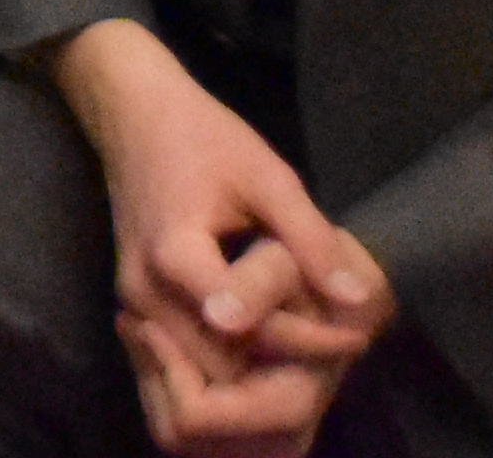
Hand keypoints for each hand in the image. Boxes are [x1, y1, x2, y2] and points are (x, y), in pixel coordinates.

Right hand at [55, 22, 386, 449]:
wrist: (133, 116)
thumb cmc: (203, 136)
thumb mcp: (269, 176)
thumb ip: (311, 240)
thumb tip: (360, 299)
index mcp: (174, 255)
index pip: (248, 327)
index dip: (308, 337)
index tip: (358, 334)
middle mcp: (145, 292)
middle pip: (222, 368)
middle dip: (281, 368)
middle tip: (336, 353)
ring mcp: (134, 305)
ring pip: (202, 376)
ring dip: (254, 375)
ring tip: (312, 354)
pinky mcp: (137, 308)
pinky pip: (185, 360)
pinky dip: (229, 367)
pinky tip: (271, 347)